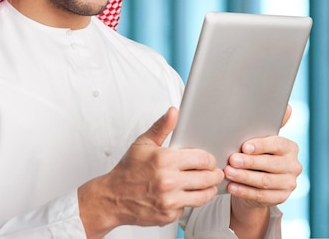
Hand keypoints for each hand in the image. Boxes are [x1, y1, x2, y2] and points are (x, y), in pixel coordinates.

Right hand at [78, 107, 223, 238]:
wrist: (113, 197)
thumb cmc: (128, 170)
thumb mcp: (143, 143)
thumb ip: (162, 127)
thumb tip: (174, 112)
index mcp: (164, 160)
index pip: (202, 159)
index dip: (210, 159)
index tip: (209, 160)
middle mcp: (168, 181)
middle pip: (207, 178)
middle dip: (215, 175)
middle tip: (215, 173)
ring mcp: (168, 200)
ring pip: (203, 196)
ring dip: (209, 190)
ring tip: (207, 185)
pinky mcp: (168, 215)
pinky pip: (188, 208)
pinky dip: (188, 202)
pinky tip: (184, 195)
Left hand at [224, 105, 301, 206]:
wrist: (259, 181)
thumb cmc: (258, 154)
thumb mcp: (261, 140)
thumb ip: (268, 125)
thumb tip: (287, 108)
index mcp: (290, 148)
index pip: (277, 145)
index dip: (261, 146)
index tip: (244, 146)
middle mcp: (293, 166)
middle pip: (270, 165)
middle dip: (249, 162)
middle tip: (232, 160)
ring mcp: (289, 184)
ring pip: (264, 182)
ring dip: (244, 177)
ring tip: (228, 172)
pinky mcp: (281, 198)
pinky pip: (261, 196)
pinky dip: (244, 191)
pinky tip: (232, 186)